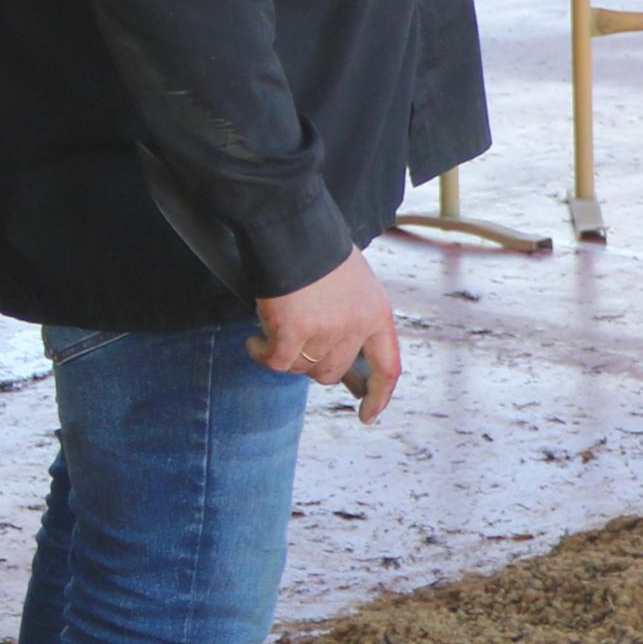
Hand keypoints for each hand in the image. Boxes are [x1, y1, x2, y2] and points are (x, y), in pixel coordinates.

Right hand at [253, 250, 399, 420]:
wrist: (293, 229)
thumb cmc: (319, 251)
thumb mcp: (353, 285)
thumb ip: (352, 318)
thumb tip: (339, 356)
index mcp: (377, 314)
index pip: (387, 367)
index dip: (378, 396)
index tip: (368, 414)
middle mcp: (356, 327)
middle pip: (332, 373)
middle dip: (310, 363)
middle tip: (293, 341)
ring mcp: (326, 331)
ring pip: (302, 369)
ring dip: (284, 354)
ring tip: (274, 327)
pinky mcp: (293, 331)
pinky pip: (275, 362)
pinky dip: (261, 354)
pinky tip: (255, 341)